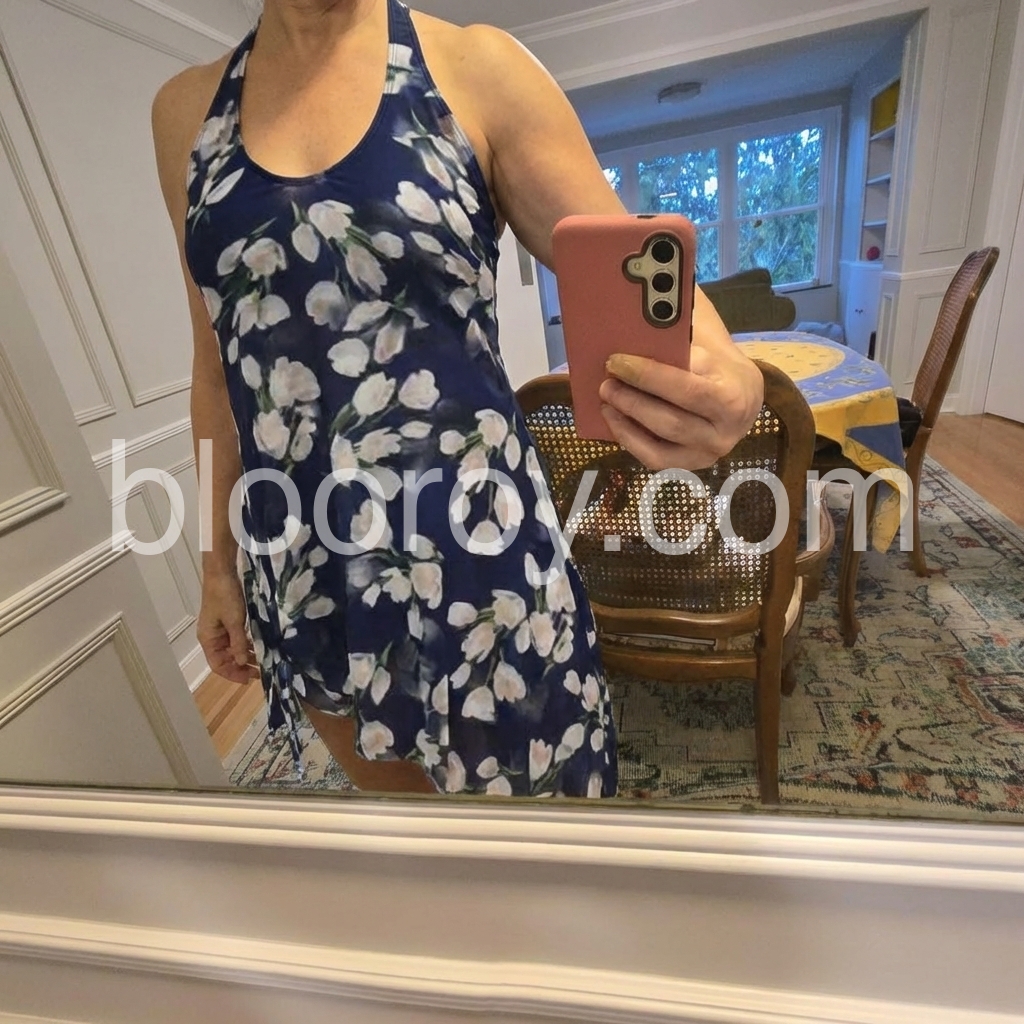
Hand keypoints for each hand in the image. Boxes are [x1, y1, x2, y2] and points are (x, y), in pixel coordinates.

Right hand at [198, 570, 254, 684]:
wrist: (222, 573)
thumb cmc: (225, 597)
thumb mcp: (234, 621)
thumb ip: (238, 643)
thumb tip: (242, 663)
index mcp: (208, 639)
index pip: (218, 665)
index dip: (232, 674)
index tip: (249, 679)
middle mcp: (212, 637)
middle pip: (225, 659)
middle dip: (240, 667)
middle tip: (259, 672)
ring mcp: (219, 629)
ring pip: (232, 650)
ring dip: (244, 656)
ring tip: (261, 662)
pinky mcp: (228, 621)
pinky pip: (236, 639)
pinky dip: (245, 645)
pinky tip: (257, 647)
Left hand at [598, 287, 763, 470]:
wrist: (744, 393)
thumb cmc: (718, 361)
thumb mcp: (709, 340)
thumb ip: (681, 332)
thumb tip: (641, 314)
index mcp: (734, 396)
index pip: (686, 388)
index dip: (648, 376)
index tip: (617, 360)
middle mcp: (726, 431)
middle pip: (671, 419)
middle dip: (632, 398)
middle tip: (606, 379)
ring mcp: (709, 452)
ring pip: (661, 438)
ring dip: (627, 417)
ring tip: (606, 396)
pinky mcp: (691, 465)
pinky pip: (655, 458)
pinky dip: (630, 439)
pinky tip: (613, 419)